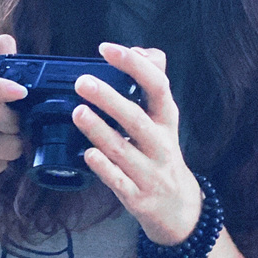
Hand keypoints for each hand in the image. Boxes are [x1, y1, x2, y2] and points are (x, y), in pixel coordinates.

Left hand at [72, 42, 202, 245]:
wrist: (180, 208)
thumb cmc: (162, 151)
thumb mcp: (163, 116)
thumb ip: (152, 80)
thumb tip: (138, 50)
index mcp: (166, 118)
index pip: (157, 85)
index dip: (133, 65)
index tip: (107, 49)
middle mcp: (161, 144)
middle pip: (136, 118)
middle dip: (109, 99)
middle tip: (82, 82)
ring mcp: (150, 172)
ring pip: (123, 150)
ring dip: (99, 130)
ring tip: (77, 112)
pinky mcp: (137, 197)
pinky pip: (118, 182)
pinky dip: (103, 168)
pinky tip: (87, 153)